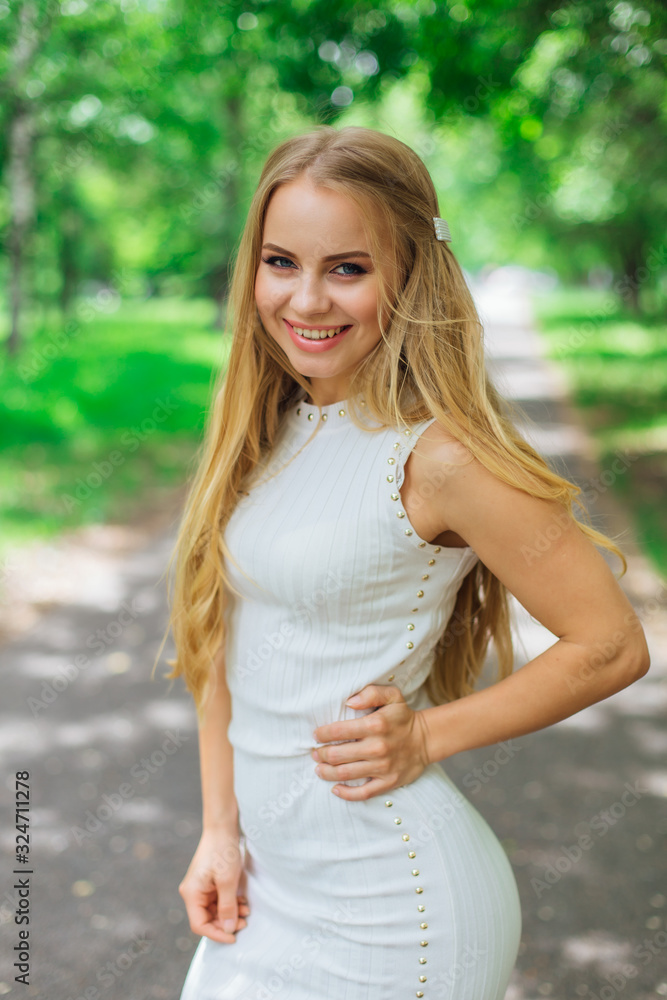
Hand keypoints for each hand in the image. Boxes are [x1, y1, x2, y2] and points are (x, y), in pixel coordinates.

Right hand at [179, 828, 249, 943]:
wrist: (222, 827)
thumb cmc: (223, 851)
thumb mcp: (227, 881)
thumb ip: (227, 906)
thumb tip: (228, 929)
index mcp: (191, 894)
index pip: (200, 925)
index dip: (216, 934)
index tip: (234, 937)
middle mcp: (193, 893)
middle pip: (207, 919)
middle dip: (226, 923)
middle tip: (246, 922)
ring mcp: (201, 888)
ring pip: (214, 911)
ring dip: (231, 913)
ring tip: (247, 911)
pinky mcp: (209, 883)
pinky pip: (218, 900)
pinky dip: (230, 904)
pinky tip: (243, 901)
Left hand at [311, 684, 430, 800]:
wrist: (426, 740)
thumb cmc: (403, 718)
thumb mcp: (392, 696)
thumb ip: (371, 693)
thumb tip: (349, 702)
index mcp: (375, 725)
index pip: (338, 730)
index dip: (322, 734)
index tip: (316, 735)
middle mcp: (377, 747)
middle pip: (337, 755)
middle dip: (321, 754)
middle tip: (315, 753)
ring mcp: (383, 767)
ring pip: (345, 774)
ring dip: (327, 772)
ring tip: (319, 768)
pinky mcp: (388, 782)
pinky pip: (363, 793)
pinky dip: (346, 793)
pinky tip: (335, 788)